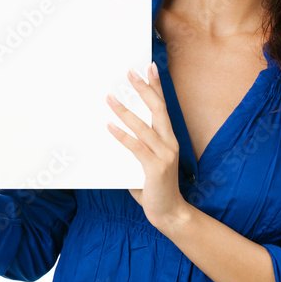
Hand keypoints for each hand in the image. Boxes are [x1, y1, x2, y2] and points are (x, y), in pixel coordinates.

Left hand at [106, 62, 188, 232]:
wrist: (170, 213)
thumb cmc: (154, 187)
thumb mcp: (145, 162)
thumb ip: (135, 147)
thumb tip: (111, 129)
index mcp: (168, 139)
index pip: (163, 107)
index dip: (157, 87)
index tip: (149, 68)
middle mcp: (170, 143)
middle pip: (157, 109)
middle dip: (144, 89)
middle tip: (130, 73)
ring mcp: (164, 155)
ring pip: (144, 126)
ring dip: (125, 111)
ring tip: (110, 98)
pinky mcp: (156, 168)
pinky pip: (136, 148)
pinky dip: (122, 136)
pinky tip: (110, 126)